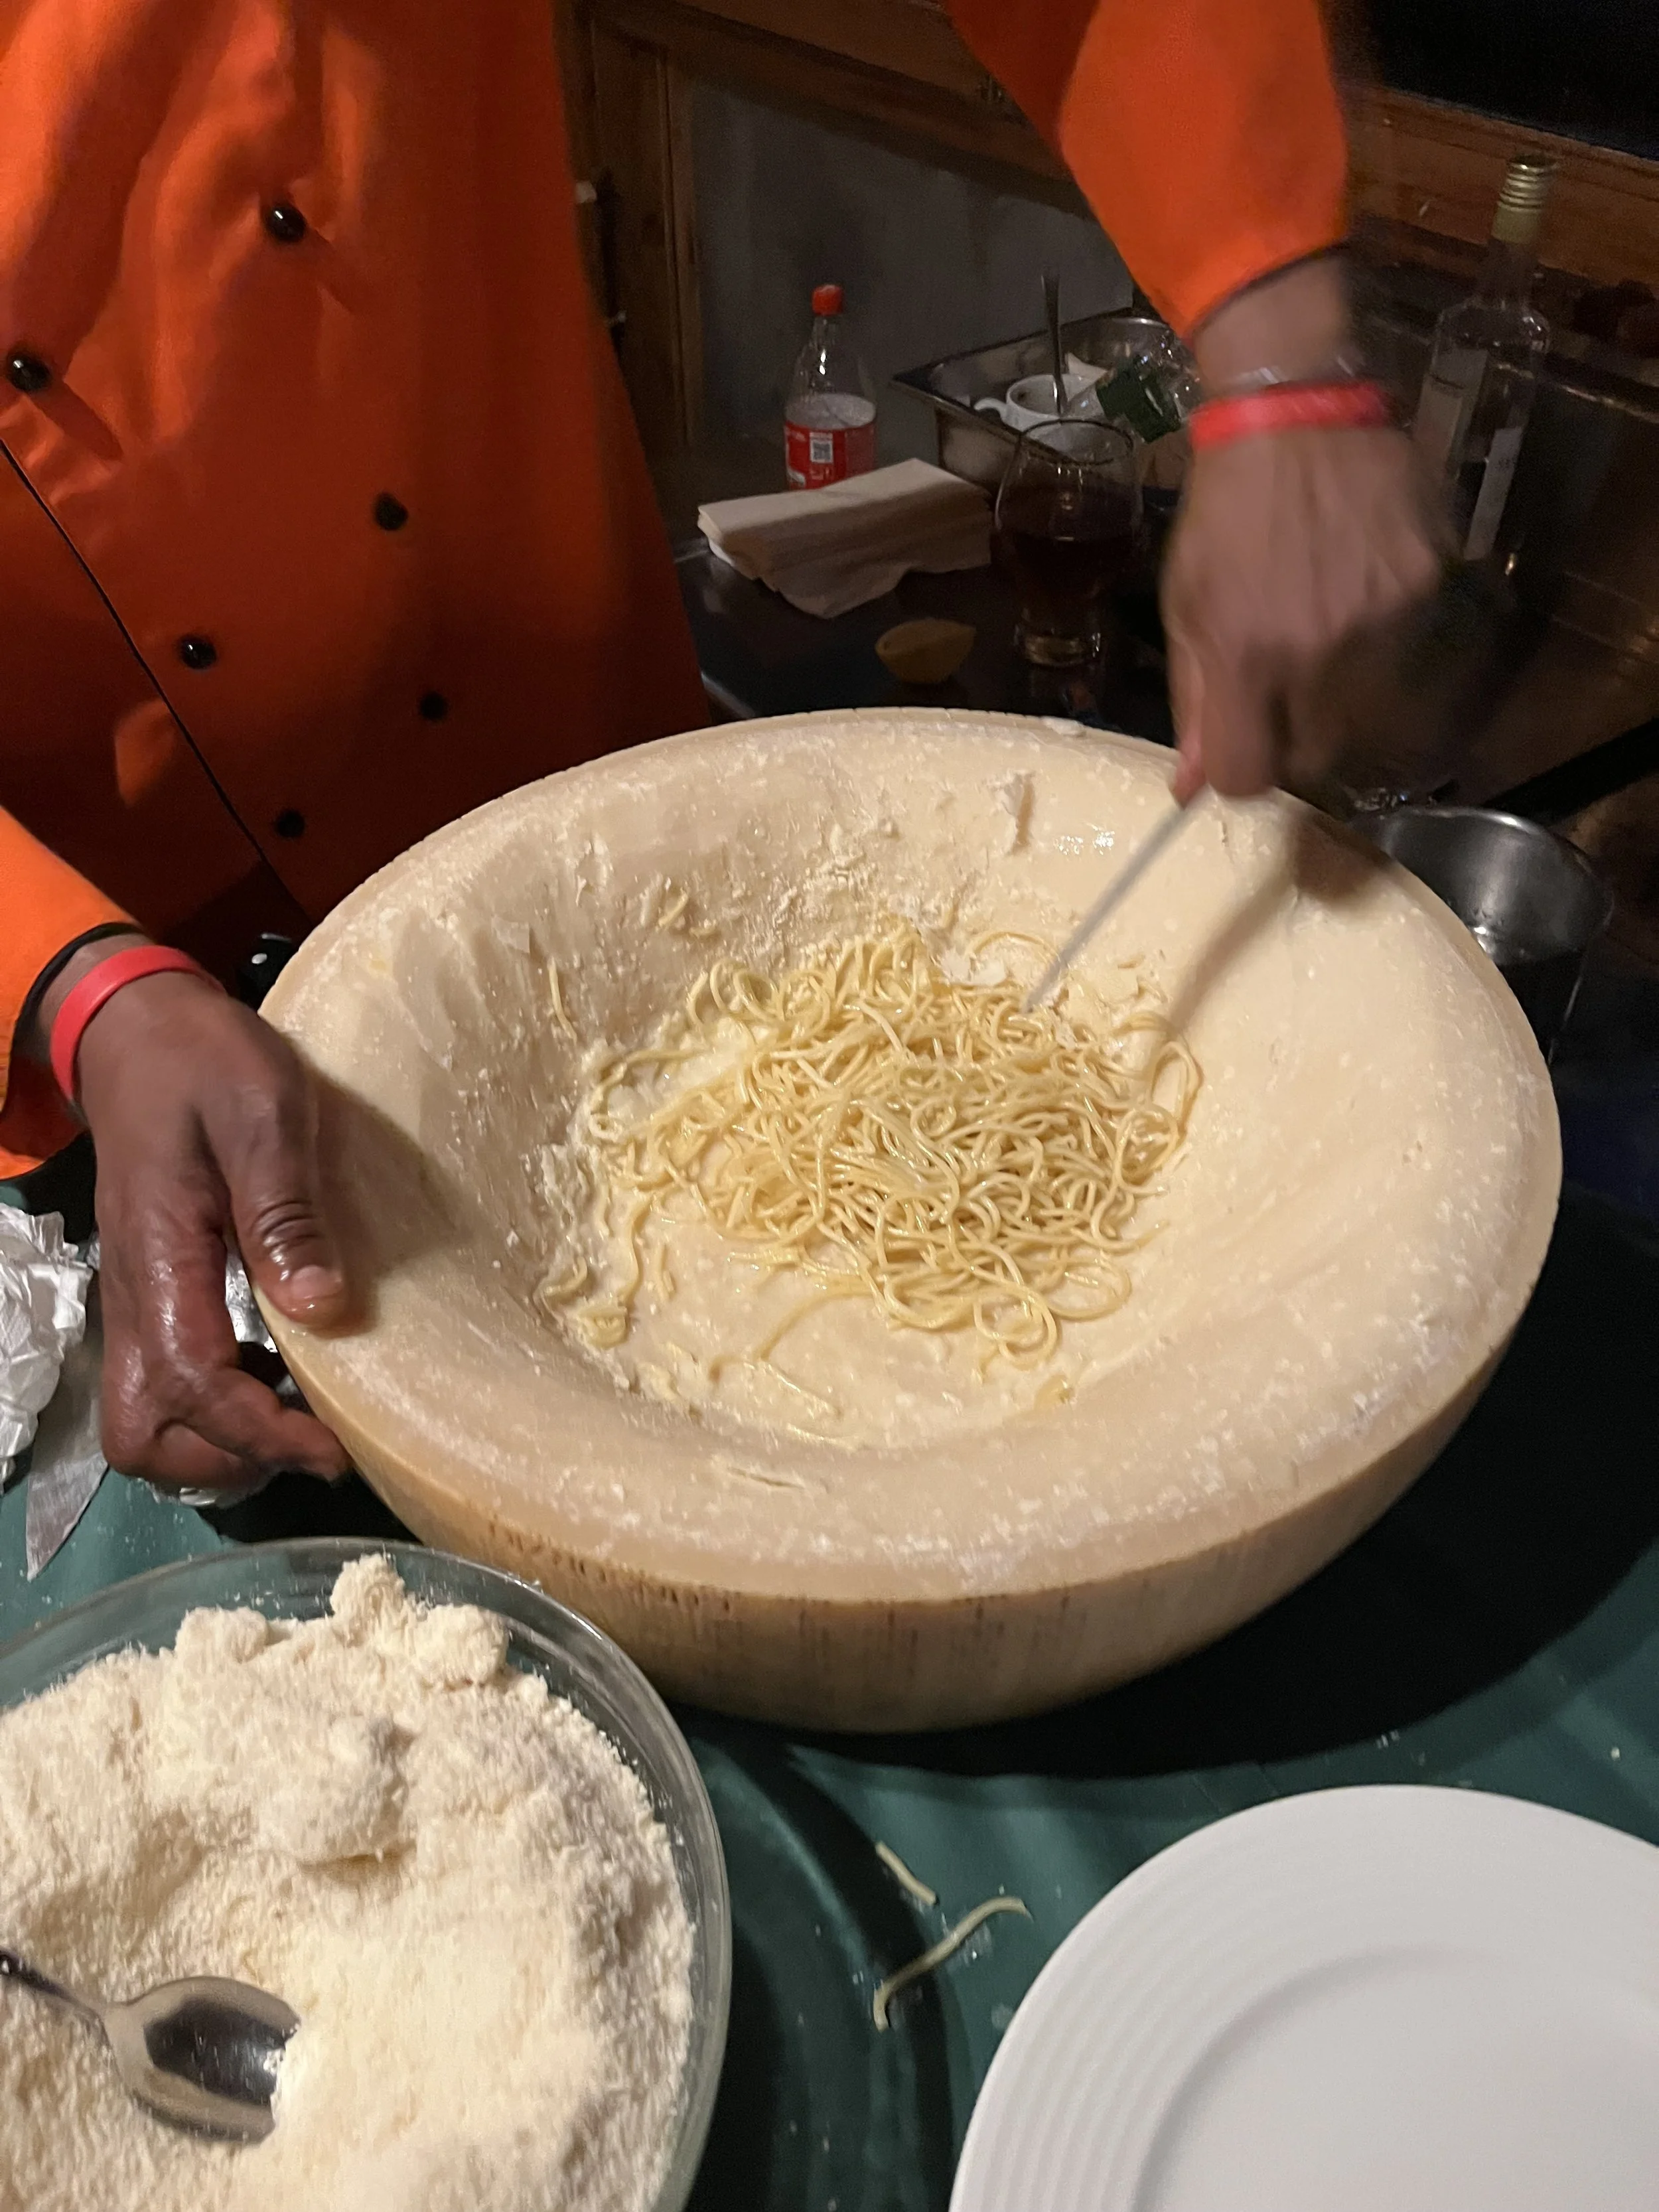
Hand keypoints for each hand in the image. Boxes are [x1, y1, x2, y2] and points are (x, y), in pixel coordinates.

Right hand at [32, 943, 351, 1491]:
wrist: (138, 1027)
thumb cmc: (207, 1060)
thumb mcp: (264, 1111)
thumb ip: (285, 1211)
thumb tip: (321, 1305)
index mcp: (161, 1257)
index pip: (192, 1385)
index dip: (262, 1433)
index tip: (334, 1448)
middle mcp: (134, 1295)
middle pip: (141, 1434)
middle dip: (221, 1459)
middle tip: (307, 1440)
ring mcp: (135, 1298)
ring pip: (144, 1418)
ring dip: (216, 1440)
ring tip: (301, 1415)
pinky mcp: (151, 1290)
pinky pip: (163, 1379)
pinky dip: (214, 1403)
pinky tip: (281, 1369)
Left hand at [1164, 257, 1445, 801]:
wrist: (1295, 408)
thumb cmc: (1226, 509)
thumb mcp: (1187, 600)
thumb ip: (1194, 698)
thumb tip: (1192, 788)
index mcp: (1245, 655)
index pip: (1250, 778)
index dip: (1243, 773)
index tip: (1243, 748)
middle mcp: (1318, 650)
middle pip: (1316, 754)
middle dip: (1295, 733)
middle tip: (1283, 680)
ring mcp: (1381, 619)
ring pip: (1368, 707)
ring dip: (1342, 684)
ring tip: (1322, 617)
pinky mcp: (1427, 584)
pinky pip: (1408, 645)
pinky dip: (1383, 631)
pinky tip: (1358, 581)